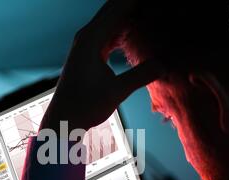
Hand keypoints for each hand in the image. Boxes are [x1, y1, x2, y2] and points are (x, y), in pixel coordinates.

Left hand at [39, 0, 161, 133]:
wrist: (64, 120)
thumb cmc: (84, 106)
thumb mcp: (117, 92)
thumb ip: (141, 75)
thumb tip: (164, 65)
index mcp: (91, 39)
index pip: (118, 8)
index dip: (136, 3)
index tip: (157, 5)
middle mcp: (86, 36)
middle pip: (113, 9)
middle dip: (133, 6)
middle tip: (155, 9)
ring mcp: (86, 44)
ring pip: (110, 21)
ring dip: (128, 16)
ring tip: (150, 17)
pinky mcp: (89, 53)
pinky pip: (108, 33)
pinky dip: (122, 30)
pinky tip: (136, 33)